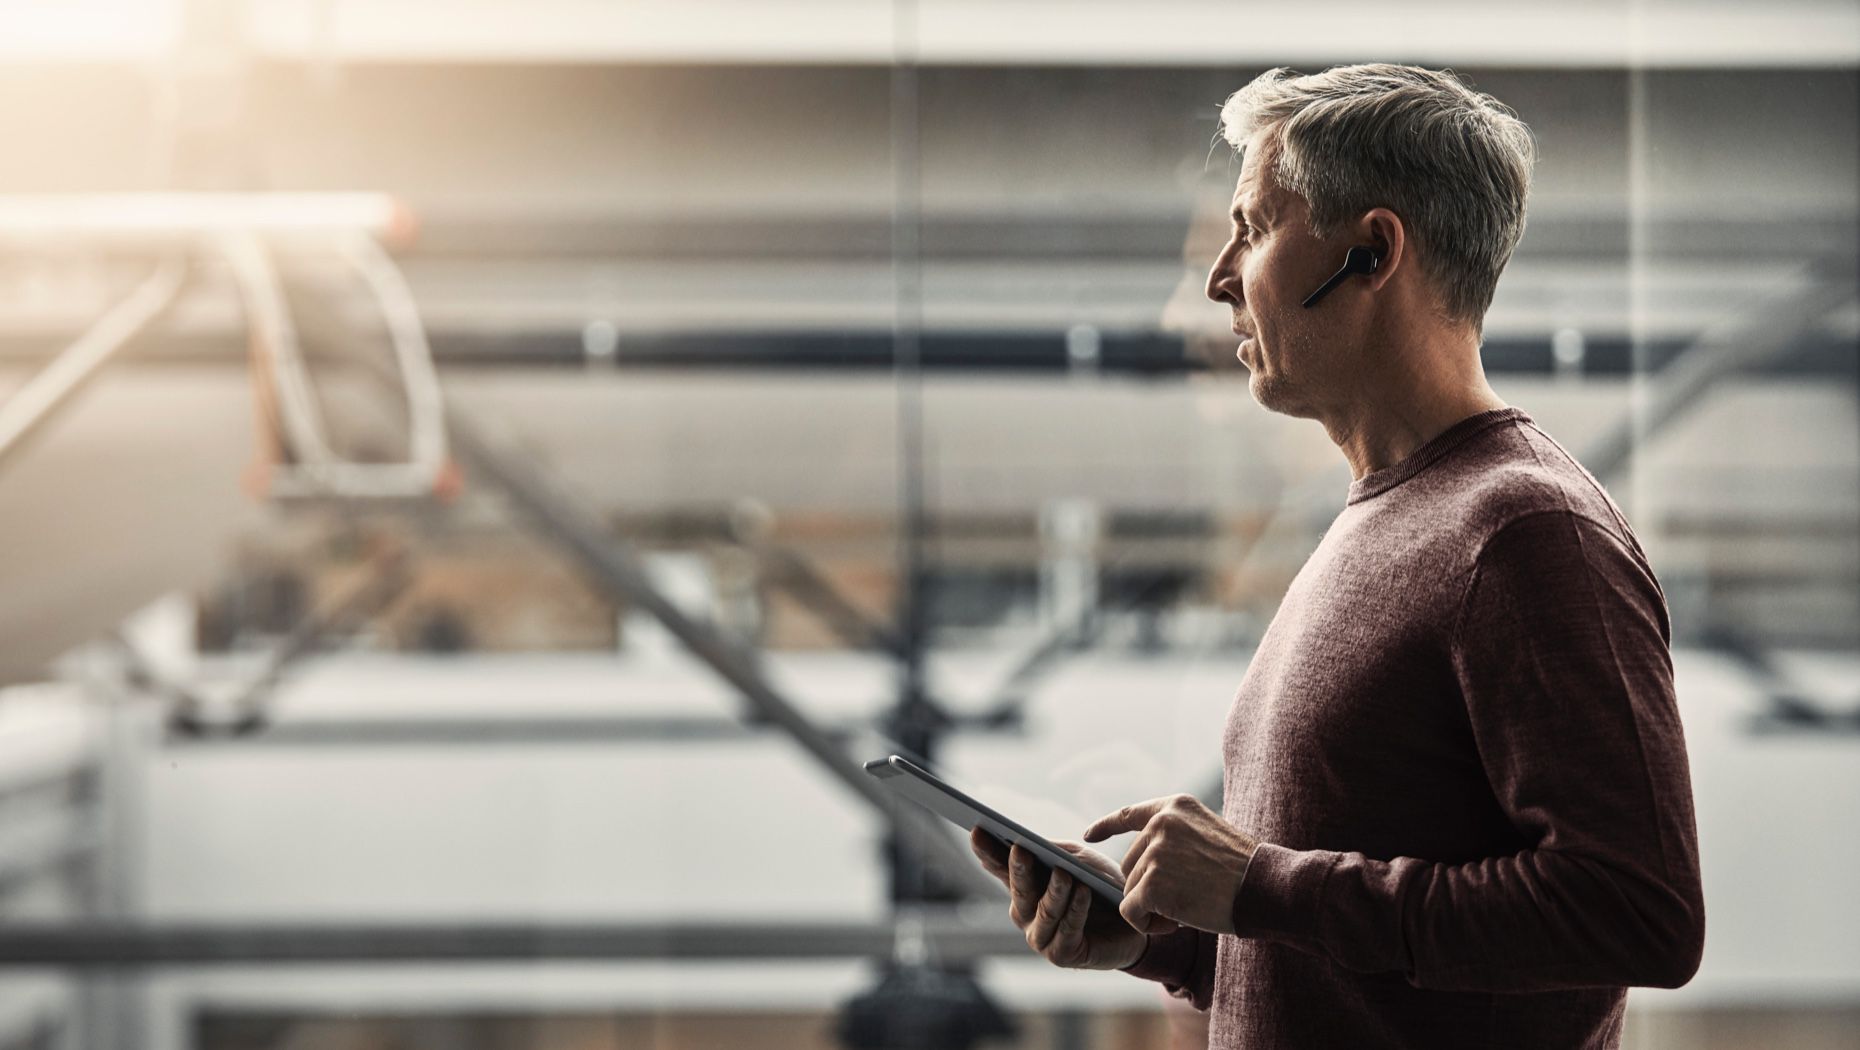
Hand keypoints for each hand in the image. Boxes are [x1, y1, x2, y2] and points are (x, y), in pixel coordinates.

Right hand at [969, 827, 1145, 970]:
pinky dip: (1076, 909)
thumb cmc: (1101, 887)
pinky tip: (1083, 892)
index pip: (1000, 867)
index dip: (987, 850)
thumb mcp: (1080, 862)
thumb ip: (1056, 854)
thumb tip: (1027, 843)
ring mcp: (1040, 936)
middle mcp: (1025, 913)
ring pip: (1043, 911)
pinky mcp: (1061, 954)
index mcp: (1025, 886)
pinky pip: (1067, 930)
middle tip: (1019, 849)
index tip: (977, 830)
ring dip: (1054, 892)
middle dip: (1018, 869)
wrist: (1133, 925)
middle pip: (1019, 889)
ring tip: (1064, 874)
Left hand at [1084, 794, 1258, 935]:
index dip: (1105, 826)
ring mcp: (1155, 852)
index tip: (1087, 835)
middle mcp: (1160, 824)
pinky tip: (1176, 924)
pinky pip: (1130, 912)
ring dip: (1153, 909)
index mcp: (1175, 807)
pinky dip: (1147, 925)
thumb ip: (1175, 840)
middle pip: (1130, 865)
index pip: (1129, 814)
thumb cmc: (1245, 870)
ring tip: (1188, 911)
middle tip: (1186, 901)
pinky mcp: (1152, 882)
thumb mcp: (1208, 836)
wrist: (1265, 886)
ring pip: (1131, 891)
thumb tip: (1142, 864)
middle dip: (1150, 889)